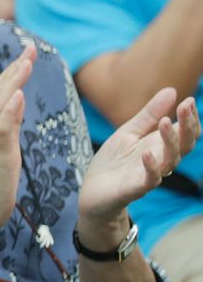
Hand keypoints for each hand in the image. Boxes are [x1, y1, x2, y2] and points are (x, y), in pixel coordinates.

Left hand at [78, 89, 201, 226]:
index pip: (184, 132)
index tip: (188, 101)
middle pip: (184, 145)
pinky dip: (151, 167)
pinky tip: (147, 153)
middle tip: (186, 106)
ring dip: (170, 141)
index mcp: (160, 145)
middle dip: (187, 126)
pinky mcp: (135, 188)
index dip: (189, 118)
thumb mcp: (129, 131)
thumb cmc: (113, 161)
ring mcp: (149, 175)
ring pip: (170, 160)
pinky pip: (150, 180)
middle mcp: (161, 160)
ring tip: (164, 122)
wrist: (92, 190)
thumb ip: (149, 114)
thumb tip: (173, 90)